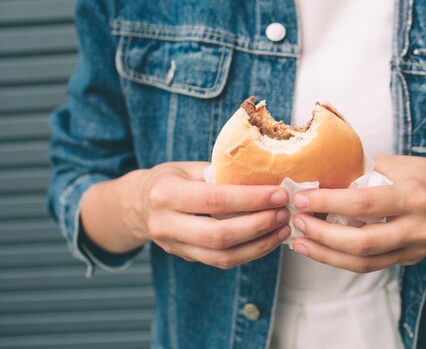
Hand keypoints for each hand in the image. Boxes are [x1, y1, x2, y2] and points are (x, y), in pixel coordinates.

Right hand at [82, 162, 290, 268]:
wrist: (137, 205)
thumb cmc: (170, 179)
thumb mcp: (188, 167)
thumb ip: (220, 173)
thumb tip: (264, 175)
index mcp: (167, 194)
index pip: (216, 200)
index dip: (251, 199)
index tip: (279, 193)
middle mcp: (167, 224)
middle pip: (220, 235)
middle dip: (259, 225)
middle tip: (284, 212)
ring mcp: (175, 246)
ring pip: (222, 256)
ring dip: (260, 244)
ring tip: (283, 228)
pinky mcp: (186, 257)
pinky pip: (222, 261)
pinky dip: (250, 252)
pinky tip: (269, 239)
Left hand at [289, 156, 425, 272]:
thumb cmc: (424, 176)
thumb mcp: (397, 164)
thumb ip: (362, 172)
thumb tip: (319, 179)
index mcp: (414, 196)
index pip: (364, 204)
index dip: (329, 203)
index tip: (302, 198)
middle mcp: (417, 227)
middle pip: (363, 242)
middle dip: (323, 235)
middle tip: (297, 222)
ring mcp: (415, 249)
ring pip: (364, 262)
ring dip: (326, 255)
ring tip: (300, 243)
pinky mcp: (409, 260)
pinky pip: (371, 265)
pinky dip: (341, 259)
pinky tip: (321, 249)